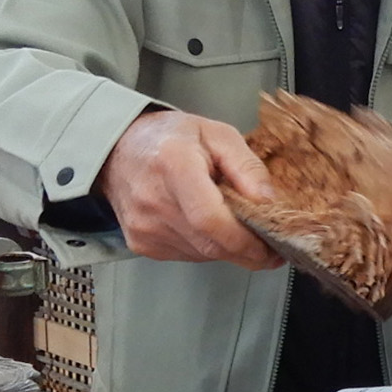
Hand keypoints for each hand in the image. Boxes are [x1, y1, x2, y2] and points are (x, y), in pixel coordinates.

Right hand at [98, 109, 281, 267]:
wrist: (121, 150)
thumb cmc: (170, 139)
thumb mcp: (217, 134)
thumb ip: (246, 166)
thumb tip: (268, 201)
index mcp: (174, 164)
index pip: (210, 219)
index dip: (245, 240)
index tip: (270, 244)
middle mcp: (153, 200)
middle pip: (210, 244)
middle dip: (247, 251)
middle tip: (269, 245)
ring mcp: (144, 226)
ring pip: (202, 255)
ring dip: (227, 248)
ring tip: (235, 226)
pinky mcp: (141, 243)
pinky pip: (187, 256)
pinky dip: (206, 248)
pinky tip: (206, 227)